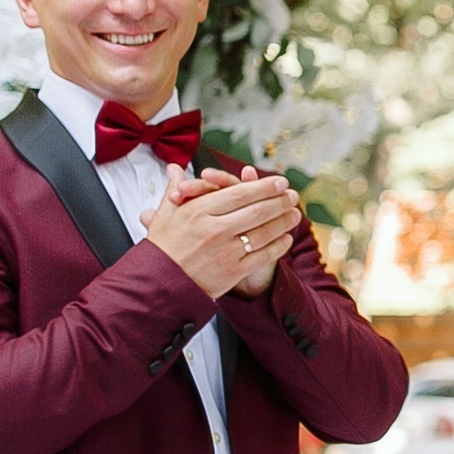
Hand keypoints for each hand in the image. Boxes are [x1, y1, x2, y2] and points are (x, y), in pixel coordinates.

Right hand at [142, 165, 301, 298]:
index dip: (264, 186)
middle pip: (257, 210)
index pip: (240, 193)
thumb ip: (175, 188)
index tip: (279, 182)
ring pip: (263, 232)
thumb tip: (174, 167)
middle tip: (293, 196)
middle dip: (280, 201)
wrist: (158, 286)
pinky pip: (262, 255)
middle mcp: (214, 229)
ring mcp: (225, 251)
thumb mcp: (165, 215)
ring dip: (283, 222)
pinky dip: (277, 246)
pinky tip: (285, 239)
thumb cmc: (163, 248)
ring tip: (295, 214)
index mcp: (199, 211)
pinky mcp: (232, 272)